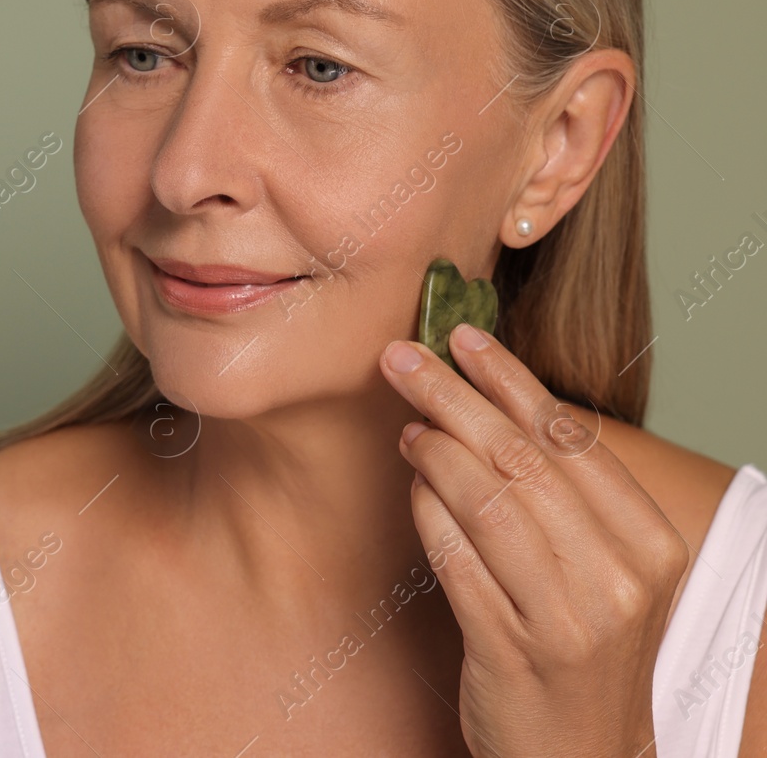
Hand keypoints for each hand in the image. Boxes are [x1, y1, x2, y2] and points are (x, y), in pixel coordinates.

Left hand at [380, 322, 687, 757]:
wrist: (582, 757)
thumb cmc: (581, 648)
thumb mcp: (602, 570)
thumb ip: (564, 496)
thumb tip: (492, 402)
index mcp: (650, 546)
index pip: (572, 439)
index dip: (510, 380)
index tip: (463, 337)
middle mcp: (617, 580)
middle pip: (521, 459)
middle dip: (454, 396)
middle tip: (402, 357)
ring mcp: (566, 620)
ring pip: (486, 502)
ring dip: (434, 451)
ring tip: (407, 423)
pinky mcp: (511, 650)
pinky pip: (456, 559)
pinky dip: (427, 512)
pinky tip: (410, 485)